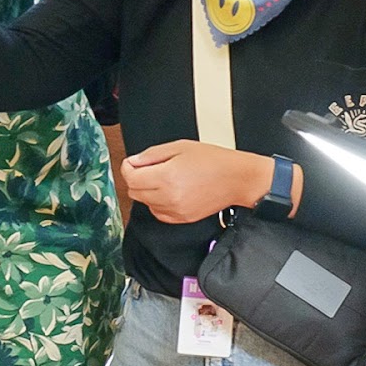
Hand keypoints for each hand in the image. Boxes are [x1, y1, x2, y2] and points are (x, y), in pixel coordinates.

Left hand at [120, 140, 271, 223]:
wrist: (237, 179)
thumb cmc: (214, 161)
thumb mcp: (180, 147)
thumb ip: (152, 155)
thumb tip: (134, 162)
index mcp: (166, 177)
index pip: (131, 177)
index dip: (128, 167)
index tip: (133, 163)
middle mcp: (168, 197)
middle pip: (134, 191)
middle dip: (136, 178)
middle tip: (148, 168)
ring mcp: (175, 210)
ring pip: (145, 203)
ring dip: (147, 191)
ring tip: (163, 178)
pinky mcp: (182, 219)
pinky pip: (158, 213)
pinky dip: (158, 203)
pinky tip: (169, 191)